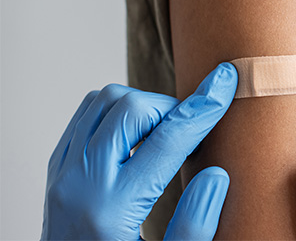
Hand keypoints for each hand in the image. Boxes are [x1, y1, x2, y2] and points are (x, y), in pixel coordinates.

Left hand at [41, 63, 237, 239]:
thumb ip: (195, 227)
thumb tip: (215, 175)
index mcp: (112, 211)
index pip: (166, 141)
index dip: (203, 109)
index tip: (225, 82)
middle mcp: (80, 183)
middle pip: (129, 109)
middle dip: (170, 108)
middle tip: (189, 131)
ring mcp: (63, 171)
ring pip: (103, 101)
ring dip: (142, 106)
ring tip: (164, 132)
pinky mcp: (57, 166)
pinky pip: (87, 113)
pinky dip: (117, 111)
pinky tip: (138, 134)